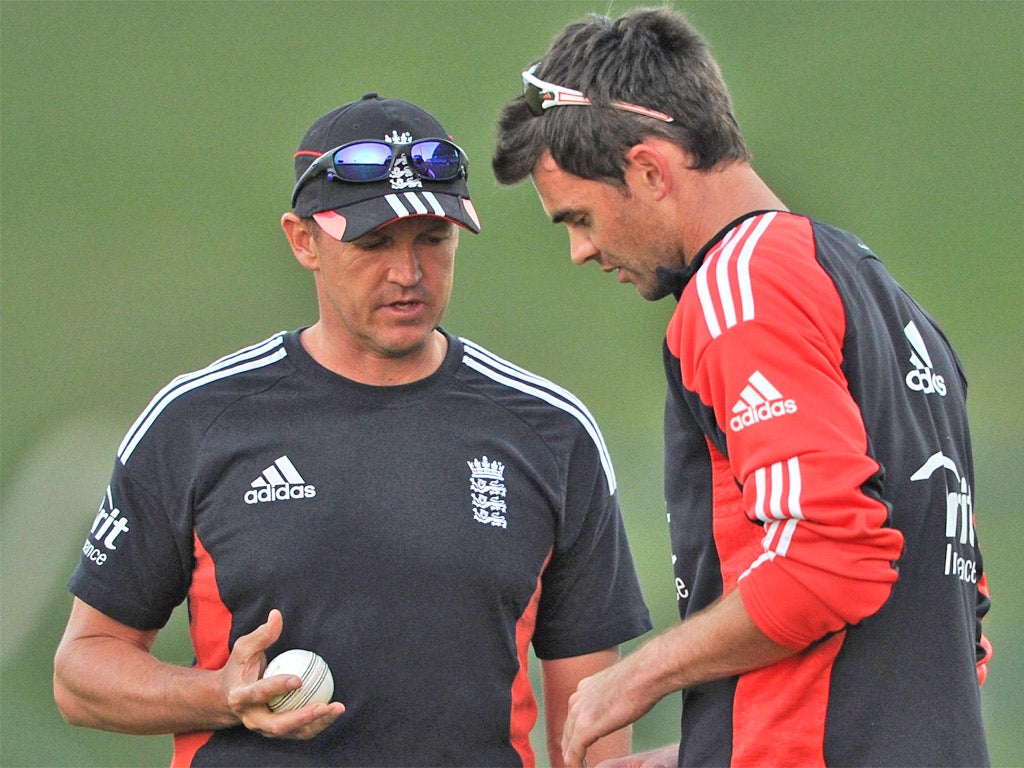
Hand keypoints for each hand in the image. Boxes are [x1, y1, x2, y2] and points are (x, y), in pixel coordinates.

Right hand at [221, 610, 344, 738]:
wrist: (227, 699)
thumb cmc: (239, 668)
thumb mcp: (243, 649)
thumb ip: (261, 635)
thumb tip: (277, 615)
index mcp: (240, 698)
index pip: (259, 694)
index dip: (278, 687)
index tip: (298, 679)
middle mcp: (252, 719)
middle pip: (277, 725)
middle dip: (301, 717)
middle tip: (323, 706)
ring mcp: (265, 729)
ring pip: (292, 732)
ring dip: (316, 723)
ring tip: (337, 708)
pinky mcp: (277, 732)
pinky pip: (300, 732)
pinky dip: (319, 723)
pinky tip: (334, 710)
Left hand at [561, 654, 660, 767]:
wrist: (645, 673)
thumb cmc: (640, 677)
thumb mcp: (616, 685)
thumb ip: (608, 696)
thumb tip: (616, 701)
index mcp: (584, 688)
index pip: (573, 717)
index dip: (575, 734)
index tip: (581, 746)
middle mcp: (577, 699)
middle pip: (567, 730)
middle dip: (571, 748)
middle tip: (577, 761)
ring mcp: (579, 712)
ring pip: (568, 742)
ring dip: (572, 757)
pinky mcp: (586, 726)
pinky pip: (575, 751)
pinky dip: (576, 763)